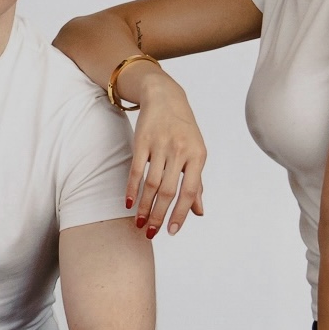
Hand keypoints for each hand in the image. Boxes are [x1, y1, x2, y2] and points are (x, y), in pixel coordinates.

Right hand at [126, 71, 206, 237]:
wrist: (165, 97)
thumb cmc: (183, 129)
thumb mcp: (195, 153)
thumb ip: (196, 183)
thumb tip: (199, 212)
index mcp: (198, 156)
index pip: (190, 191)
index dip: (181, 213)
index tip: (171, 231)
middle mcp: (180, 150)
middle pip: (168, 190)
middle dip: (159, 215)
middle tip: (152, 233)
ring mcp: (160, 145)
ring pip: (151, 183)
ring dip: (144, 206)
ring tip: (140, 223)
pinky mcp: (142, 141)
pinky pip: (136, 170)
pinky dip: (132, 189)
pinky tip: (129, 204)